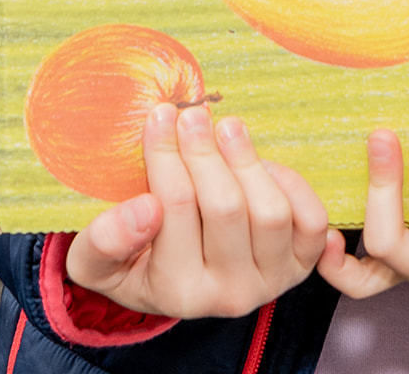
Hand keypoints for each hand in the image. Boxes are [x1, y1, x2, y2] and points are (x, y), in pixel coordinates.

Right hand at [65, 103, 327, 317]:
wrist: (177, 282)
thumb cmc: (133, 258)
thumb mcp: (96, 258)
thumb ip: (105, 238)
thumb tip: (145, 209)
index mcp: (177, 292)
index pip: (174, 209)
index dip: (166, 155)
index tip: (159, 114)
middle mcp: (229, 295)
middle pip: (225, 208)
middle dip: (206, 151)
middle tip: (192, 113)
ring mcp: (270, 280)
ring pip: (270, 212)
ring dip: (247, 160)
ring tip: (226, 126)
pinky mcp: (300, 264)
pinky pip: (312, 222)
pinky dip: (294, 185)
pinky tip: (264, 161)